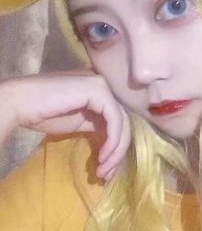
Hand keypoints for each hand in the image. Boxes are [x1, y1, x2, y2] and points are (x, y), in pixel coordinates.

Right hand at [0, 69, 131, 180]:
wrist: (19, 102)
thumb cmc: (42, 112)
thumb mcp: (77, 122)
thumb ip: (97, 125)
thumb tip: (114, 147)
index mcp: (102, 92)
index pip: (119, 119)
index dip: (117, 146)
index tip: (107, 170)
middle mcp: (105, 85)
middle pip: (124, 121)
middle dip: (118, 152)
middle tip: (106, 175)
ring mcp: (103, 85)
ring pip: (123, 122)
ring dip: (116, 151)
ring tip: (102, 170)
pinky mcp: (99, 90)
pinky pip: (115, 120)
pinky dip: (113, 141)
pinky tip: (102, 156)